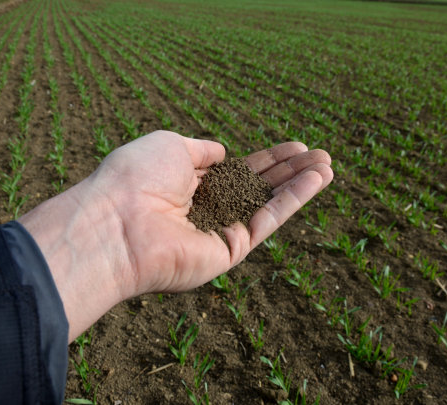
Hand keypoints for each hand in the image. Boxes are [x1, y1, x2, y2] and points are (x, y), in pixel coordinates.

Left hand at [19, 131, 332, 340]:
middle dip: (288, 171)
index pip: (235, 170)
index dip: (265, 159)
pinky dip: (291, 202)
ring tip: (328, 165)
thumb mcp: (170, 145)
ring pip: (266, 204)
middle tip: (321, 156)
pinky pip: (266, 222)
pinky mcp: (228, 253)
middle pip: (256, 186)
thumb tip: (223, 152)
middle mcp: (204, 209)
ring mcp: (217, 232)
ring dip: (298, 185)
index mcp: (186, 183)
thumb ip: (200, 149)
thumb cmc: (136, 177)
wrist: (117, 223)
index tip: (293, 148)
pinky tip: (315, 181)